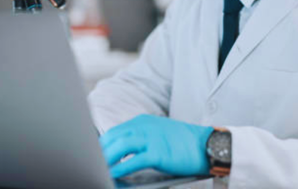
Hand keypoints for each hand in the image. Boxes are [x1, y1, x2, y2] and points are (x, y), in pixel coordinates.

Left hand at [99, 114, 213, 178]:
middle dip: (99, 153)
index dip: (101, 146)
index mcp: (142, 122)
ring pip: (119, 147)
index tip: (92, 157)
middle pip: (113, 138)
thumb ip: (139, 141)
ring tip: (98, 170)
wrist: (207, 144)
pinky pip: (133, 161)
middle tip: (90, 166)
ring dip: (106, 160)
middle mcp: (144, 127)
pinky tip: (114, 175)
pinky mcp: (158, 152)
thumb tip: (119, 157)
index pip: (114, 132)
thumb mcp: (158, 134)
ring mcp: (152, 138)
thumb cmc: (182, 144)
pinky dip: (120, 168)